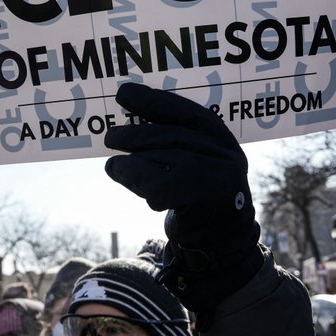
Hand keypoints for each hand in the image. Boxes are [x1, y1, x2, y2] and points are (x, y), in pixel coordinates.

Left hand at [105, 83, 261, 317]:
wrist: (219, 242)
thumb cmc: (197, 197)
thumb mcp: (191, 162)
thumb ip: (170, 142)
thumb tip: (124, 126)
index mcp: (221, 138)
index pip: (186, 111)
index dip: (153, 101)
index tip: (123, 93)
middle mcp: (225, 155)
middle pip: (173, 136)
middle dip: (137, 134)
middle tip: (110, 137)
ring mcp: (218, 180)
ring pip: (167, 160)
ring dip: (132, 160)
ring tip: (112, 164)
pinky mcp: (203, 204)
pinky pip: (160, 186)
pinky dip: (135, 179)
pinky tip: (121, 176)